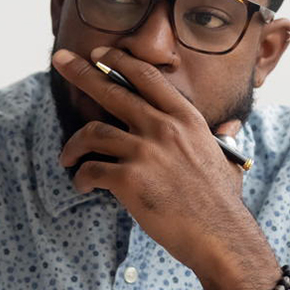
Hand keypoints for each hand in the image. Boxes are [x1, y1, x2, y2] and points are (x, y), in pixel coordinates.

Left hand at [50, 46, 273, 279]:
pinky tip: (81, 186)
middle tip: (60, 60)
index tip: (99, 53)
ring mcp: (145, 152)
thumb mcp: (225, 158)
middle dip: (81, 72)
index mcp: (186, 118)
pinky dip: (80, 177)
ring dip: (73, 145)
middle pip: (111, 91)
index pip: (146, 77)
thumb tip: (229, 128)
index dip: (119, 61)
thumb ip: (219, 139)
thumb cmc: (222, 203)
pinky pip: (90, 171)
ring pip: (92, 133)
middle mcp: (163, 128)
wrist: (221, 236)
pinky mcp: (129, 180)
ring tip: (67, 158)